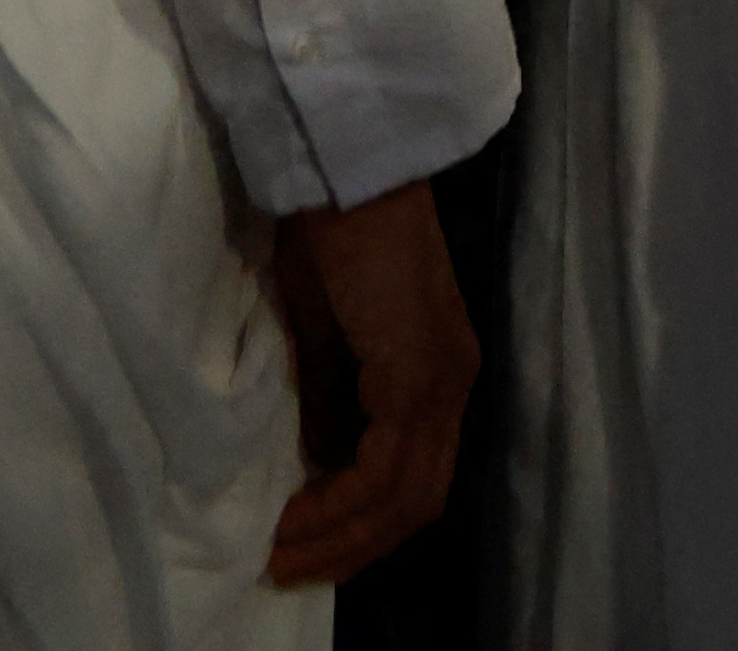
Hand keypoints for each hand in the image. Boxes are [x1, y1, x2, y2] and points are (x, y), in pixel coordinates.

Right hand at [252, 175, 475, 589]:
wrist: (345, 170)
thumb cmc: (331, 233)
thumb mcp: (325, 331)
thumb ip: (329, 395)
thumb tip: (319, 459)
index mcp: (438, 370)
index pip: (415, 476)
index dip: (363, 523)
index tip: (303, 544)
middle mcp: (455, 383)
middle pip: (419, 502)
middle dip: (353, 546)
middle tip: (290, 568)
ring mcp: (444, 381)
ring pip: (407, 497)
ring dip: (342, 536)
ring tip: (282, 554)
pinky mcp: (419, 376)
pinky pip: (386, 470)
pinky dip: (341, 504)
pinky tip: (297, 517)